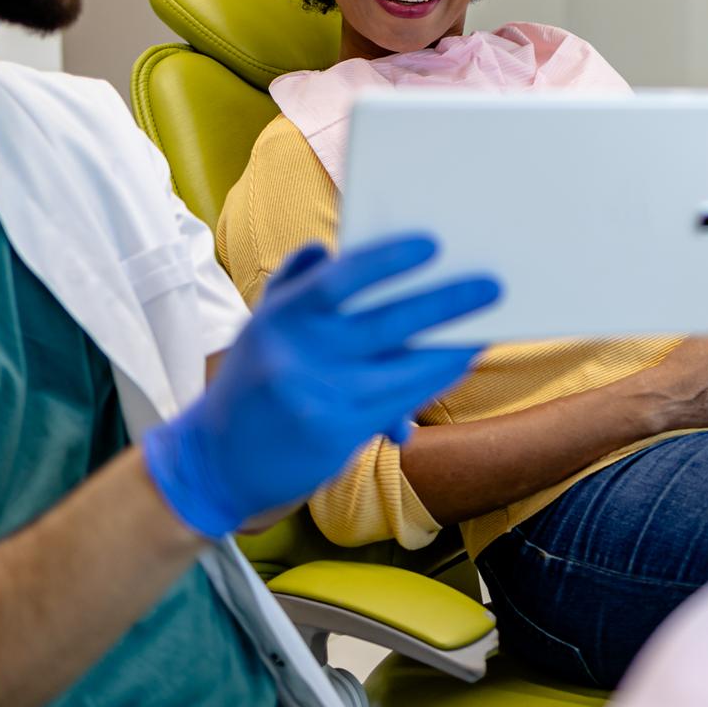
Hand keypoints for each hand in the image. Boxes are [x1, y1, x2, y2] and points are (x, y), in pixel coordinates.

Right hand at [142, 236, 498, 536]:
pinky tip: (457, 363)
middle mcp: (298, 357)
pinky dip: (433, 381)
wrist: (216, 462)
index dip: (387, 259)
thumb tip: (332, 247)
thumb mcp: (260, 324)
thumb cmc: (251, 381)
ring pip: (404, 370)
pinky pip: (401, 403)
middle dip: (445, 303)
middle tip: (490, 286)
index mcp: (280, 318)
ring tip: (483, 328)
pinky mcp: (337, 437)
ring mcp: (319, 400)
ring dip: (452, 349)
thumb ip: (295, 282)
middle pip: (385, 323)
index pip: (337, 279)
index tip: (431, 244)